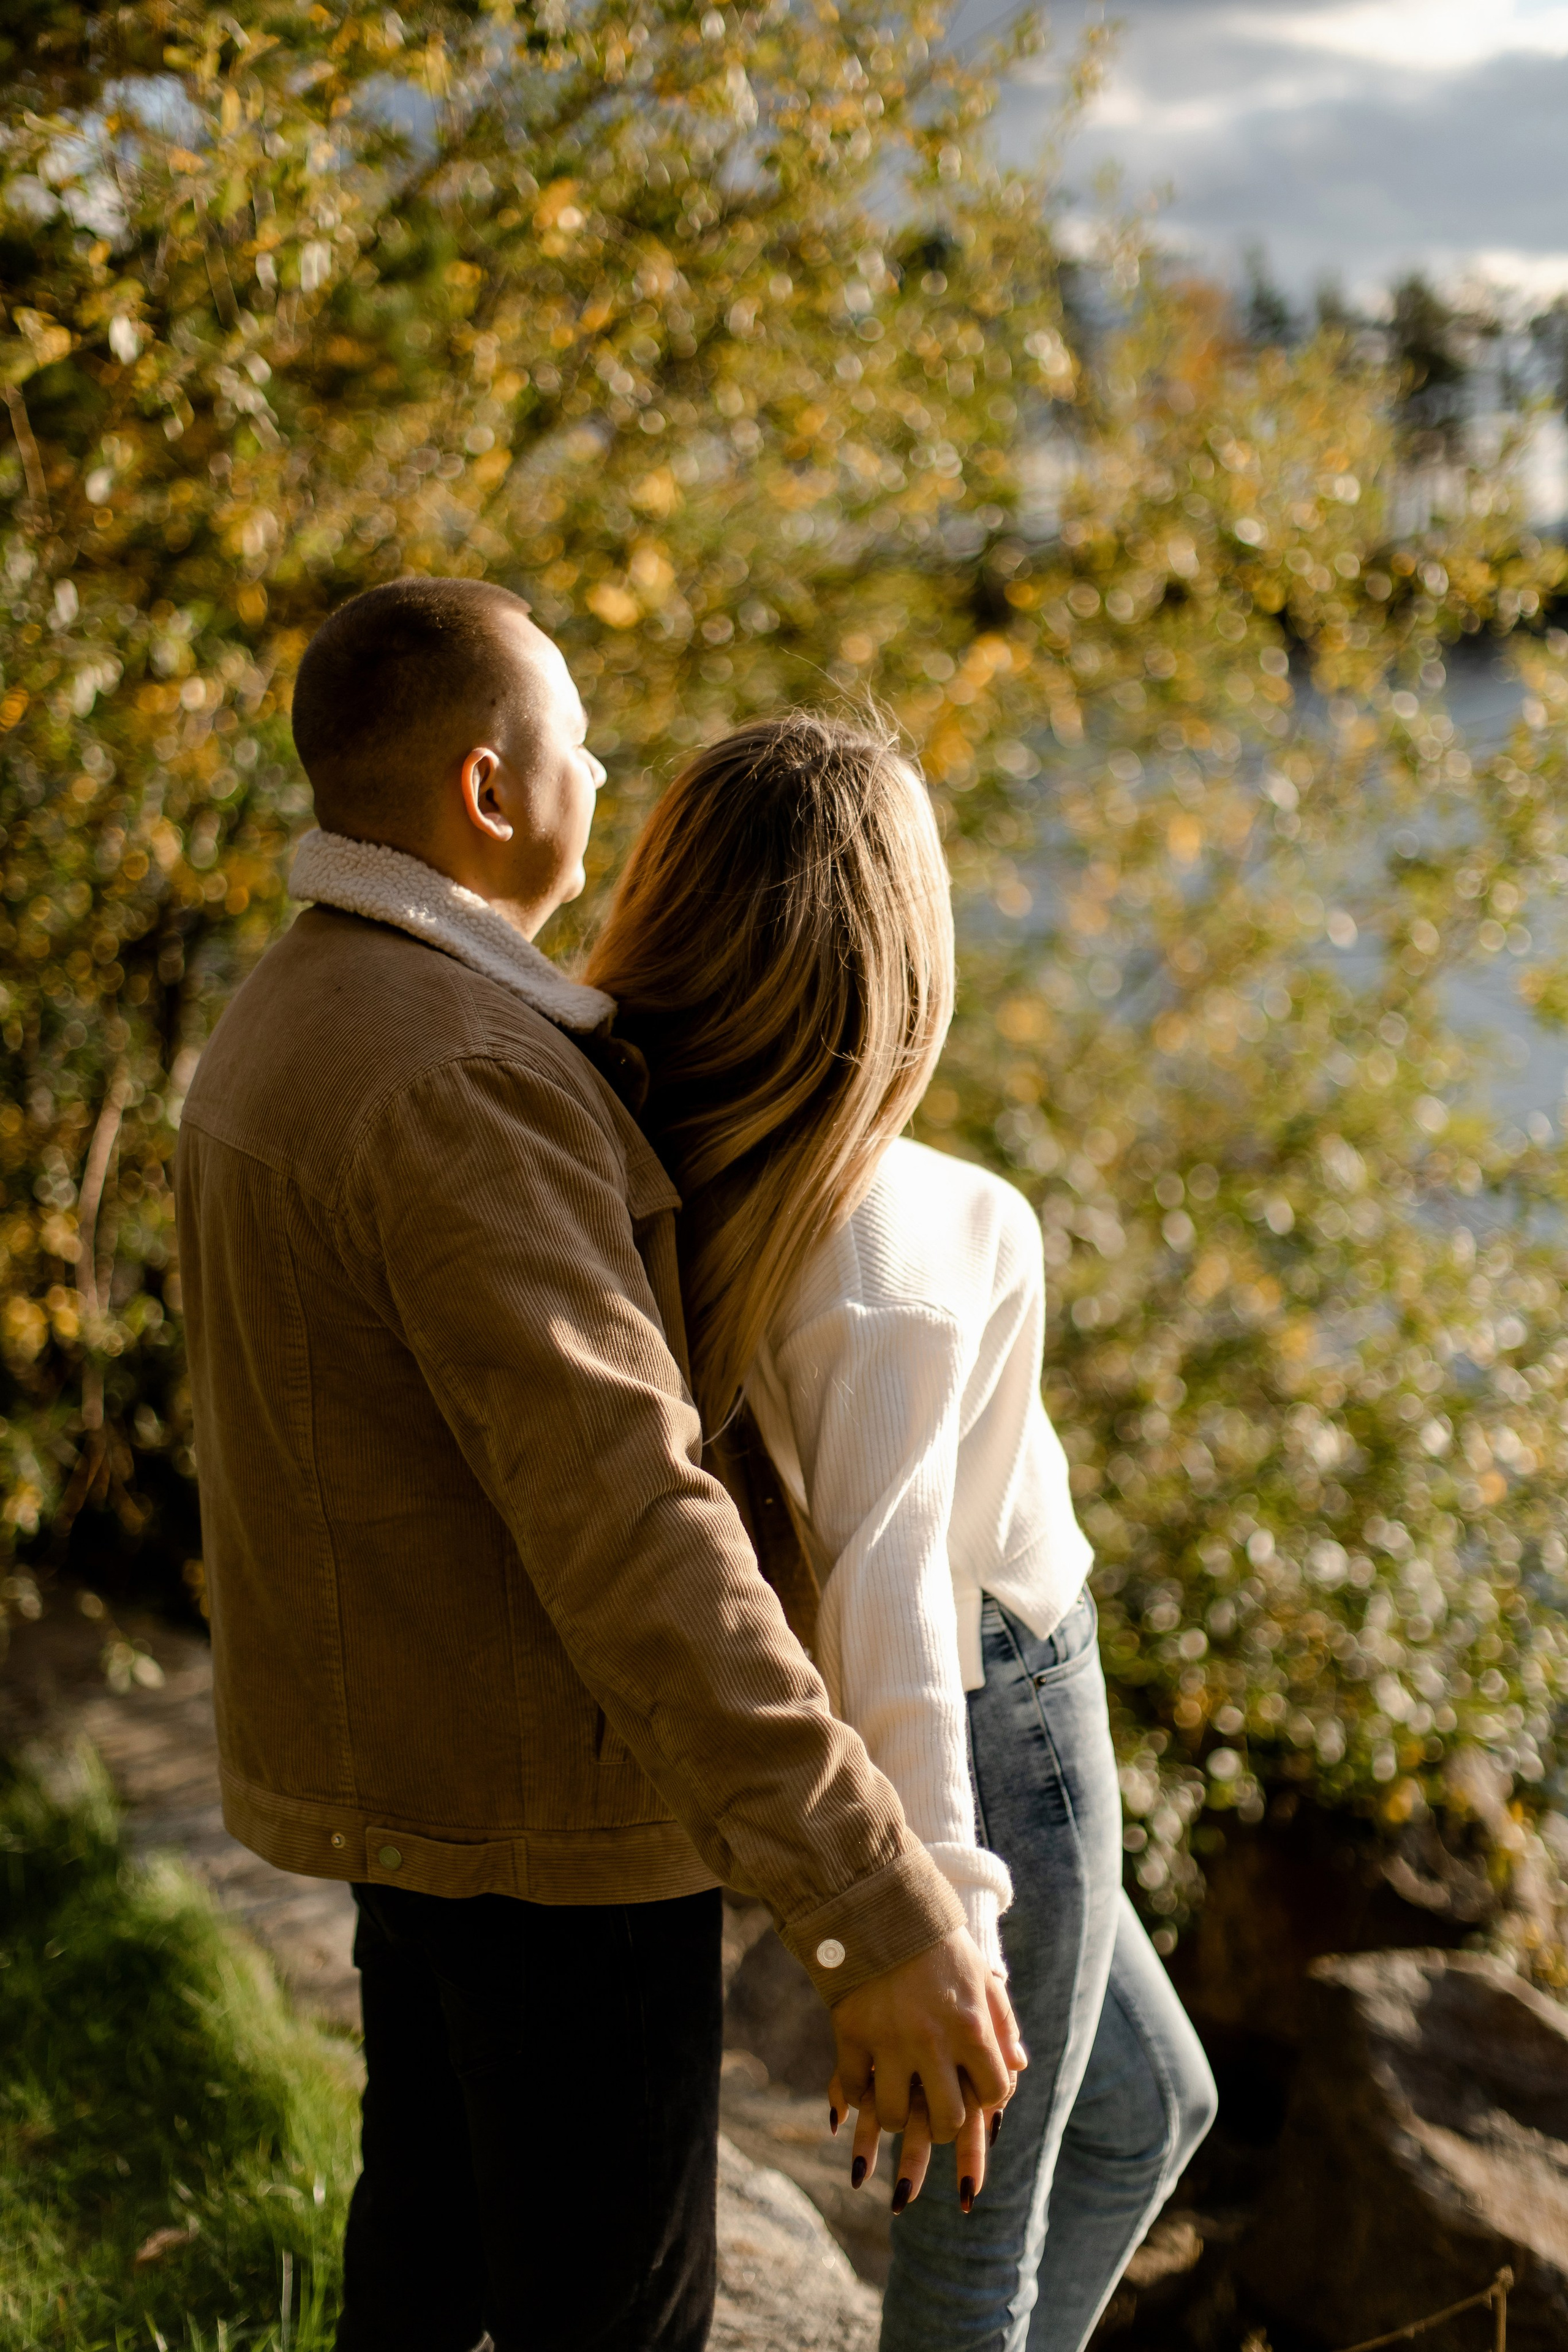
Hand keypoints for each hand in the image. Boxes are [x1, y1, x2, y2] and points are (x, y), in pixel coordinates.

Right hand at [827, 1933, 1024, 2205]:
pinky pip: (853, 2089)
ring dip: (897, 2117)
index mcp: (970, 2026)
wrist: (882, 1910)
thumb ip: (1002, 2023)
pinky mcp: (851, 2034)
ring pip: (894, 2115)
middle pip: (946, 2119)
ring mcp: (889, 2040)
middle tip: (934, 2112)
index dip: (988, 2099)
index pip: (993, 2093)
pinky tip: (865, 2084)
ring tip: (897, 2102)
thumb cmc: (939, 1947)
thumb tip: (1018, 2066)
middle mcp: (932, 2040)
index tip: (975, 2090)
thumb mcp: (981, 1977)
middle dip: (944, 2125)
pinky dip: (857, 2095)